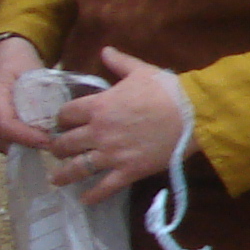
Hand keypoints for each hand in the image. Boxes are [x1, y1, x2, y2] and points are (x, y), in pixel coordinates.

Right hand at [0, 34, 51, 153]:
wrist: (3, 55)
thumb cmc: (20, 62)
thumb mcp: (34, 72)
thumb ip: (41, 94)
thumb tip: (53, 120)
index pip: (4, 124)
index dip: (26, 136)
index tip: (48, 140)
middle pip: (0, 138)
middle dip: (26, 144)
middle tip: (52, 143)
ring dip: (22, 146)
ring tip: (44, 141)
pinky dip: (16, 143)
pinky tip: (34, 138)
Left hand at [50, 47, 187, 202]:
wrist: (193, 114)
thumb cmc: (167, 90)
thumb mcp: (140, 71)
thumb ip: (118, 62)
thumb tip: (105, 49)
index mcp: (98, 106)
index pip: (66, 114)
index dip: (62, 118)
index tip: (63, 122)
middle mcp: (98, 132)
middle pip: (65, 142)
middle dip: (58, 147)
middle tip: (57, 150)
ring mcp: (112, 154)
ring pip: (77, 168)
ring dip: (63, 174)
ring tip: (56, 179)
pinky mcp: (128, 171)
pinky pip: (104, 187)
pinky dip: (92, 196)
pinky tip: (84, 200)